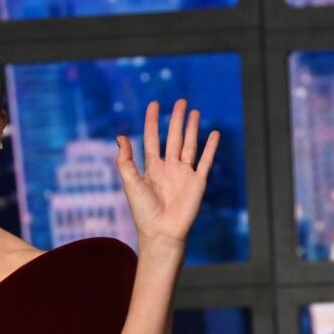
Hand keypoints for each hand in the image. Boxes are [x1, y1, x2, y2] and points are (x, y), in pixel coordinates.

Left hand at [114, 98, 219, 247]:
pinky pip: (205, 161)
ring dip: (192, 129)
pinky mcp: (197, 182)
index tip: (155, 104)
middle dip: (177, 119)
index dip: (152, 121)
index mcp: (151, 168)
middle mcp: (168, 168)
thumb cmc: (143, 212)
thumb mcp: (130, 183)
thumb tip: (119, 136)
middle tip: (181, 101)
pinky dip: (210, 148)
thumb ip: (125, 160)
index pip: (151, 138)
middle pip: (173, 137)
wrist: (162, 232)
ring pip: (189, 145)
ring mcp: (184, 174)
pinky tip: (214, 134)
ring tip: (195, 111)